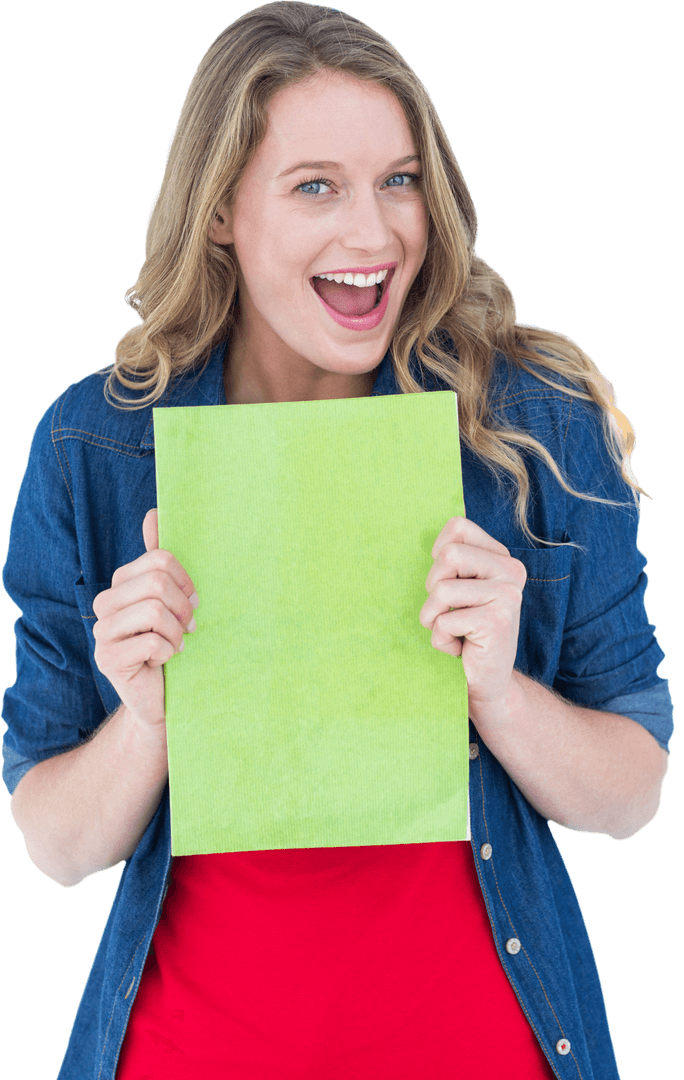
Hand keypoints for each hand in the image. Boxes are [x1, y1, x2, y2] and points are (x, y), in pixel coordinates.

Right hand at [92, 509, 197, 730]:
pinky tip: (165, 660)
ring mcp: (101, 633)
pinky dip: (168, 651)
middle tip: (187, 627)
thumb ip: (160, 561)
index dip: (185, 580)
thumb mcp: (170, 600)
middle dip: (183, 608)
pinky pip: (151, 642)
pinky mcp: (106, 659)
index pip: (159, 560)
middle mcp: (103, 605)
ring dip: (176, 632)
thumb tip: (154, 513)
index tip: (193, 601)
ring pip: (154, 611)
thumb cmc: (169, 646)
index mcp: (119, 585)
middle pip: (157, 584)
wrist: (162, 698)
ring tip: (176, 644)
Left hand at [418, 517, 526, 720]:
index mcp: (502, 558)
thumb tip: (450, 511)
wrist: (489, 681)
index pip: (457, 527)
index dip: (438, 556)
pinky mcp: (497, 621)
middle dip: (433, 588)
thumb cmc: (466, 631)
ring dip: (434, 618)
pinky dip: (441, 640)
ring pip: (440, 590)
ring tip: (454, 631)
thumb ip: (456, 557)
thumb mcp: (461, 587)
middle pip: (447, 556)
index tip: (451, 582)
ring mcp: (507, 595)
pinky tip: (461, 648)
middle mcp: (511, 571)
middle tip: (450, 611)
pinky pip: (444, 622)